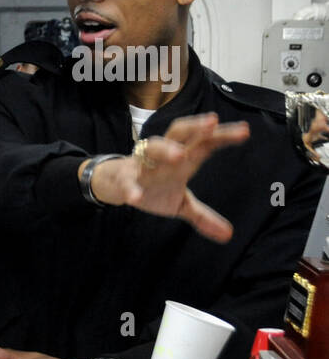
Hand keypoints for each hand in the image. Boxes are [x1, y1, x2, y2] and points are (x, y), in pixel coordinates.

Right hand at [85, 113, 249, 242]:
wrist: (113, 184)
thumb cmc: (151, 187)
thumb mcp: (179, 204)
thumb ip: (203, 217)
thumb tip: (228, 235)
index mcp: (181, 158)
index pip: (204, 142)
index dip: (222, 135)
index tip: (244, 132)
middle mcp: (163, 155)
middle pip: (180, 133)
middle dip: (195, 127)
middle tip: (212, 123)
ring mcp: (143, 165)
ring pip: (152, 148)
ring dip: (165, 150)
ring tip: (179, 155)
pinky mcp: (124, 179)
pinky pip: (127, 182)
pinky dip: (131, 188)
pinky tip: (135, 197)